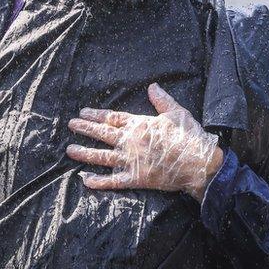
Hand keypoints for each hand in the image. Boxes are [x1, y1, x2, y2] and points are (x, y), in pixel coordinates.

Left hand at [67, 83, 223, 200]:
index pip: (112, 117)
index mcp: (139, 124)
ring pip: (102, 156)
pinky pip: (113, 181)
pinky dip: (98, 182)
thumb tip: (152, 87)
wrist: (197, 162)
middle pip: (102, 133)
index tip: (83, 112)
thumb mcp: (176, 112)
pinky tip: (85, 180)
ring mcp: (130, 160)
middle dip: (85, 129)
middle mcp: (130, 141)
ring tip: (70, 150)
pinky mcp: (135, 178)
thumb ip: (162, 100)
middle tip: (71, 125)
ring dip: (84, 153)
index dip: (96, 115)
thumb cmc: (189, 136)